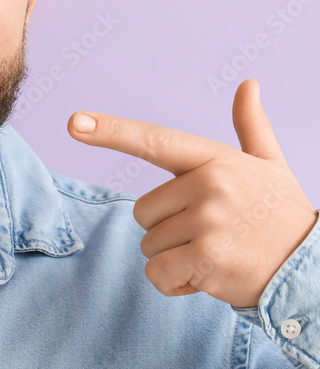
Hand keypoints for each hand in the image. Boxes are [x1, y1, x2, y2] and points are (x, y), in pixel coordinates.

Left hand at [67, 78, 317, 307]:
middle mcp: (209, 186)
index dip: (110, 131)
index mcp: (215, 160)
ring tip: (217, 252)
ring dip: (174, 257)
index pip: (154, 140)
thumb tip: (248, 84)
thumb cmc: (281, 215)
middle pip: (142, 211)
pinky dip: (175, 283)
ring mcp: (207, 223)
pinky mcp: (206, 259)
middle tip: (212, 233)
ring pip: (149, 244)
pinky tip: (209, 276)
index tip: (73, 122)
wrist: (314, 268)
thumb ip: (250, 127)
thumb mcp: (268, 166)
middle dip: (168, 229)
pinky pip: (157, 273)